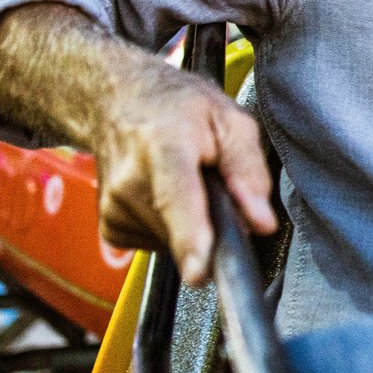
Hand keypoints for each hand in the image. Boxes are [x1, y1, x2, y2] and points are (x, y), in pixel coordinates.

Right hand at [93, 66, 278, 284]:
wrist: (116, 100)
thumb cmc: (177, 107)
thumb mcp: (230, 119)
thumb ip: (249, 171)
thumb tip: (261, 223)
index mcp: (164, 145)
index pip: (177, 198)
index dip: (190, 237)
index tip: (200, 272)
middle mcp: (130, 179)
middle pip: (186, 229)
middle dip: (213, 219)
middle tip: (211, 181)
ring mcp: (114, 207)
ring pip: (176, 242)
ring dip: (192, 221)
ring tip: (185, 181)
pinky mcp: (111, 228)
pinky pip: (159, 244)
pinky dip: (172, 226)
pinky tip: (166, 195)